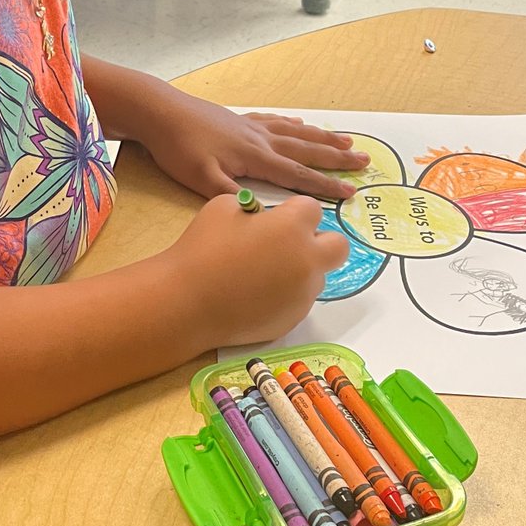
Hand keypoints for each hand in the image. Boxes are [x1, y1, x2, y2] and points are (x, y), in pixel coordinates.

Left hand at [136, 90, 368, 200]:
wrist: (160, 111)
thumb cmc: (178, 148)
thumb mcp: (201, 179)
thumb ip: (233, 197)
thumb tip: (263, 215)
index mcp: (255, 157)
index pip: (298, 175)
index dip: (325, 185)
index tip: (353, 192)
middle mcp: (260, 138)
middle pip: (305, 149)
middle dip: (336, 156)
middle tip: (365, 160)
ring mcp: (250, 126)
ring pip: (295, 132)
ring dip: (322, 137)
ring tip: (346, 139)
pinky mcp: (238, 119)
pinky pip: (274, 121)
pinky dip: (291, 123)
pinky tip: (298, 122)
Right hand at [170, 193, 349, 345]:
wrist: (188, 300)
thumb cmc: (203, 247)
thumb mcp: (224, 207)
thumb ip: (256, 210)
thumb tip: (265, 222)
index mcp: (292, 227)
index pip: (313, 208)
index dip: (294, 210)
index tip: (277, 217)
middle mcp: (307, 260)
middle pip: (338, 246)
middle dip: (320, 240)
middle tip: (291, 243)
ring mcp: (303, 294)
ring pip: (317, 275)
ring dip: (299, 268)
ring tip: (262, 272)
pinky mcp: (293, 319)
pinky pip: (298, 299)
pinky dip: (285, 293)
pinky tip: (254, 294)